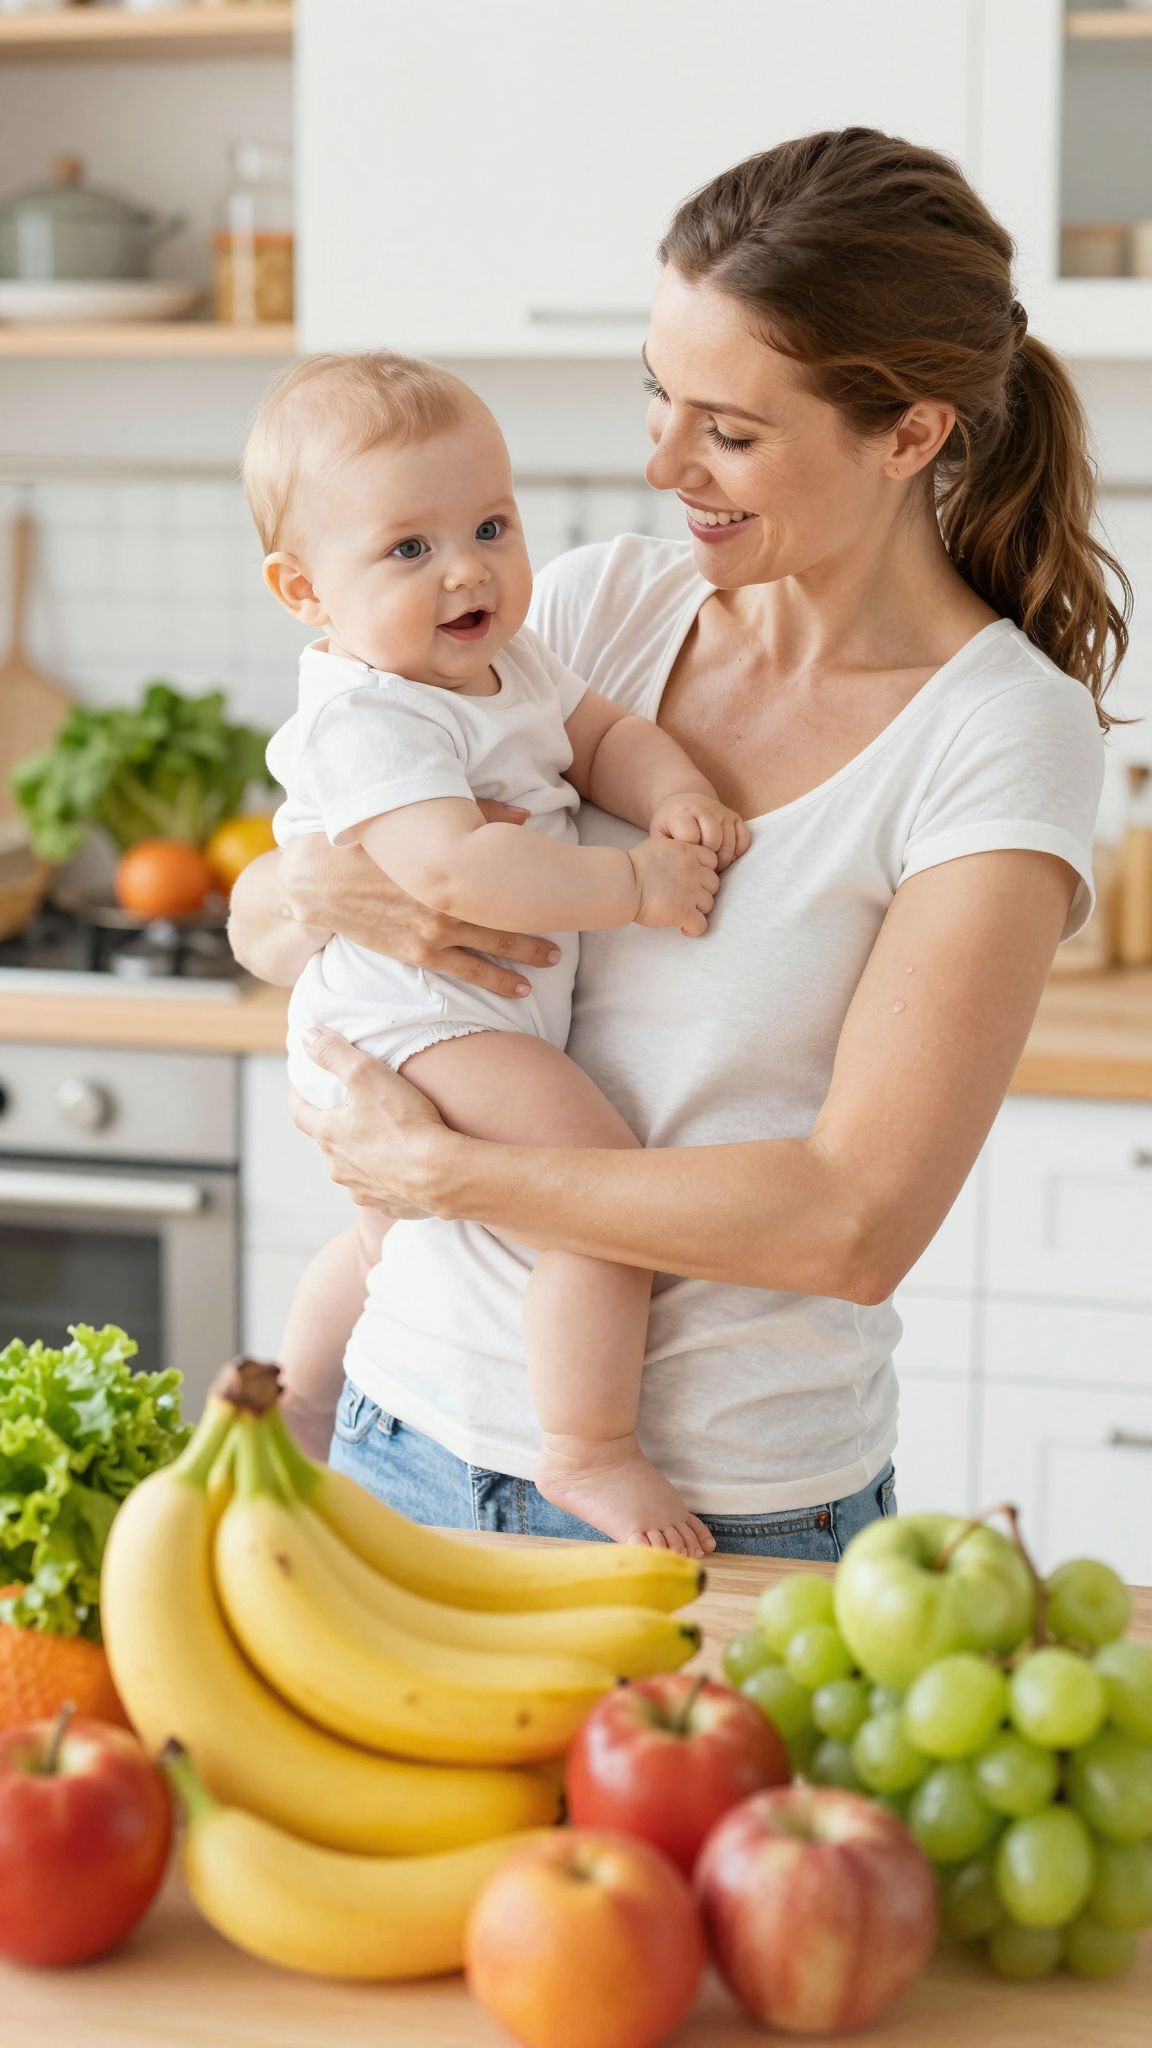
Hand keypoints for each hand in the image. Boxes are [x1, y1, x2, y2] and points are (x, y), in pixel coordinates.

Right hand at [280, 804, 559, 999]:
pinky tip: (519, 989)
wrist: (316, 881)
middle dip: (539, 926)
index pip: (508, 880)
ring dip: (524, 957)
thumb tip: (526, 813)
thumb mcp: (419, 819)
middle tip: (571, 931)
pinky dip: (494, 979)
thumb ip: (477, 811)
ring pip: (491, 948)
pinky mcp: (416, 953)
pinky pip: (465, 970)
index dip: (542, 888)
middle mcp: (446, 903)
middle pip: (506, 916)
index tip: (569, 892)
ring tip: (551, 962)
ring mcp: (432, 932)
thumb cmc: (366, 842)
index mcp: (449, 867)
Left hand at [290, 1030, 451, 1218]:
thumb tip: (307, 1037)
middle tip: (354, 1110)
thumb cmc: (403, 1123)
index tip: (303, 1087)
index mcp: (329, 1136)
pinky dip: (386, 1177)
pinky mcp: (388, 1204)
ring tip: (383, 1139)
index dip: (298, 1098)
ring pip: (354, 1168)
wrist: (440, 1174)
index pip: (300, 1114)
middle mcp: (339, 1168)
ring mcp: (362, 1190)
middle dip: (338, 1126)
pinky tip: (403, 1167)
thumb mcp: (366, 1074)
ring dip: (362, 1154)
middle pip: (329, 1143)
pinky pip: (381, 1188)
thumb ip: (334, 1053)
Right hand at [628, 835, 719, 936]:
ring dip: (698, 910)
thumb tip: (676, 861)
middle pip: (714, 883)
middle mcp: (693, 870)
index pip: (712, 860)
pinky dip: (693, 929)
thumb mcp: (657, 846)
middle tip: (687, 898)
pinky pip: (701, 925)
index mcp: (687, 851)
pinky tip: (683, 928)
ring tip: (682, 913)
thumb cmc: (631, 867)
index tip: (692, 879)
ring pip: (709, 904)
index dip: (704, 871)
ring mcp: (691, 892)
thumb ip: (674, 851)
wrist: (622, 883)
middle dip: (702, 891)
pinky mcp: (684, 912)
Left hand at [650, 790, 750, 870]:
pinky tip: (727, 857)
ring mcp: (721, 812)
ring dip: (723, 860)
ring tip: (712, 865)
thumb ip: (665, 850)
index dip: (689, 854)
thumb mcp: (659, 835)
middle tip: (701, 866)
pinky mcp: (734, 816)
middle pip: (713, 841)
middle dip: (708, 859)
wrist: (682, 803)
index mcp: (682, 813)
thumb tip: (676, 870)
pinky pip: (744, 838)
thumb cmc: (669, 826)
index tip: (685, 858)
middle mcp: (704, 809)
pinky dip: (738, 852)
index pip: (691, 838)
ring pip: (729, 842)